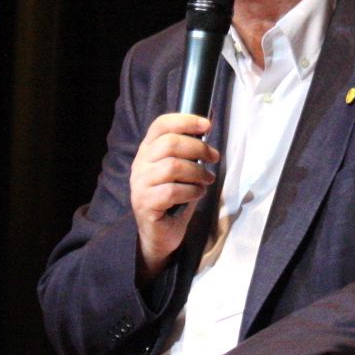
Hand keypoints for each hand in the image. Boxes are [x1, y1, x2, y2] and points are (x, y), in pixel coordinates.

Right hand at [129, 113, 218, 277]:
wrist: (161, 233)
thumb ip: (190, 150)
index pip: (161, 124)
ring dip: (197, 172)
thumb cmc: (175, 197)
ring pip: (172, 167)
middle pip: (170, 143)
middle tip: (214, 158)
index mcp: (148, 150)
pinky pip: (172, 191)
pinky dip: (191, 191)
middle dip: (199, 148)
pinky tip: (198, 194)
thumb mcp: (183, 169)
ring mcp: (139, 184)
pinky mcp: (144, 203)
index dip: (185, 120)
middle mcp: (140, 164)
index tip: (208, 125)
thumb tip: (208, 123)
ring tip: (207, 179)